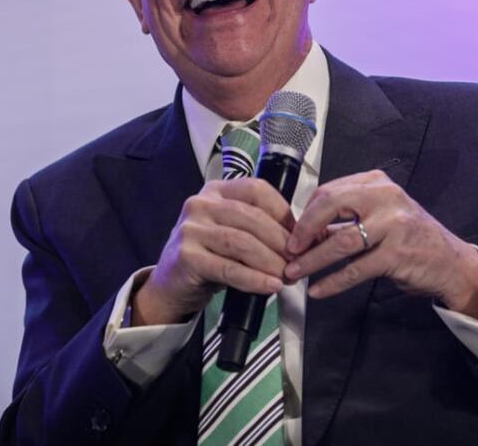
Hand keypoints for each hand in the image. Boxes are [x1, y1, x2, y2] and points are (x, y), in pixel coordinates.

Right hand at [132, 178, 294, 325]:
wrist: (170, 285)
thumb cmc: (208, 257)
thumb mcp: (233, 233)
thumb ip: (261, 229)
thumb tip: (307, 237)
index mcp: (216, 191)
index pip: (257, 191)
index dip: (284, 213)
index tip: (300, 235)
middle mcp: (201, 204)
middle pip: (253, 218)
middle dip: (282, 243)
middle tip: (298, 263)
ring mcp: (191, 229)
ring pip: (243, 242)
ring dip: (271, 262)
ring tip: (287, 277)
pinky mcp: (187, 256)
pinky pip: (229, 268)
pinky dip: (254, 278)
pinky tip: (270, 286)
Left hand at [284, 170, 477, 318]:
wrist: (450, 263)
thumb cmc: (409, 238)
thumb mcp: (378, 219)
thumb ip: (342, 223)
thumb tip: (303, 235)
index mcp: (376, 183)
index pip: (329, 191)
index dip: (305, 214)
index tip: (292, 233)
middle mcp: (385, 196)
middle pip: (331, 205)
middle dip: (304, 230)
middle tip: (289, 250)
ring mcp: (393, 224)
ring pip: (341, 241)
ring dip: (313, 260)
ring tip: (295, 273)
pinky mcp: (397, 253)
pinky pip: (356, 268)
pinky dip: (333, 281)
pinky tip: (318, 290)